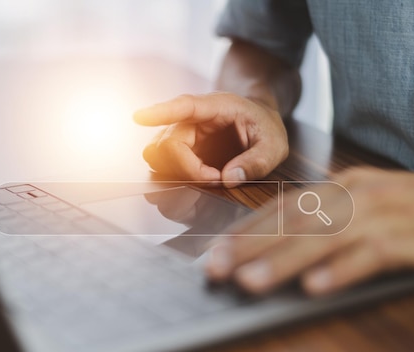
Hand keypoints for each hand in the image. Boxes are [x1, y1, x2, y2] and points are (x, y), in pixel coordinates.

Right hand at [133, 92, 288, 187]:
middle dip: (188, 169)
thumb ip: (258, 161)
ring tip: (211, 179)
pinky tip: (198, 183)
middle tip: (217, 179)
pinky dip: (175, 180)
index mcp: (216, 106)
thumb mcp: (275, 144)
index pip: (184, 106)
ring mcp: (183, 136)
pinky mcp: (181, 153)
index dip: (161, 112)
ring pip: (159, 157)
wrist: (259, 122)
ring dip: (179, 175)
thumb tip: (229, 178)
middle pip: (167, 144)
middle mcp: (192, 120)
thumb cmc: (265, 127)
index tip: (138, 117)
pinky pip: (164, 168)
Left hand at [206, 168, 413, 294]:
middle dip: (250, 247)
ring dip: (283, 261)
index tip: (216, 249)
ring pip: (323, 237)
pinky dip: (342, 270)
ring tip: (250, 283)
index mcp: (344, 185)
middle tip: (216, 269)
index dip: (247, 229)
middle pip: (294, 222)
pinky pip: (372, 255)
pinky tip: (317, 286)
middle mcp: (358, 194)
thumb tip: (287, 243)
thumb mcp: (372, 203)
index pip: (284, 207)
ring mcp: (385, 214)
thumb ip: (332, 218)